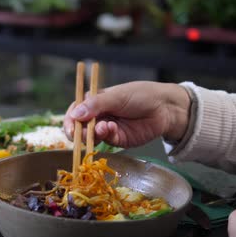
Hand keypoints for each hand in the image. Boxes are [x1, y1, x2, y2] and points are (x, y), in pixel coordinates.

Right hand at [63, 81, 190, 147]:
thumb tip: (75, 114)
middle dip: (78, 131)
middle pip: (79, 127)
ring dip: (92, 134)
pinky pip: (104, 141)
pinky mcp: (116, 140)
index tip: (70, 127)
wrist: (165, 109)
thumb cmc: (141, 95)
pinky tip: (112, 129)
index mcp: (94, 101)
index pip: (74, 111)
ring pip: (90, 136)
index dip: (69, 120)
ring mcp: (106, 128)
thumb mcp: (116, 96)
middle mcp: (98, 115)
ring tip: (103, 128)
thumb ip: (95, 105)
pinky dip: (106, 136)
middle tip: (83, 133)